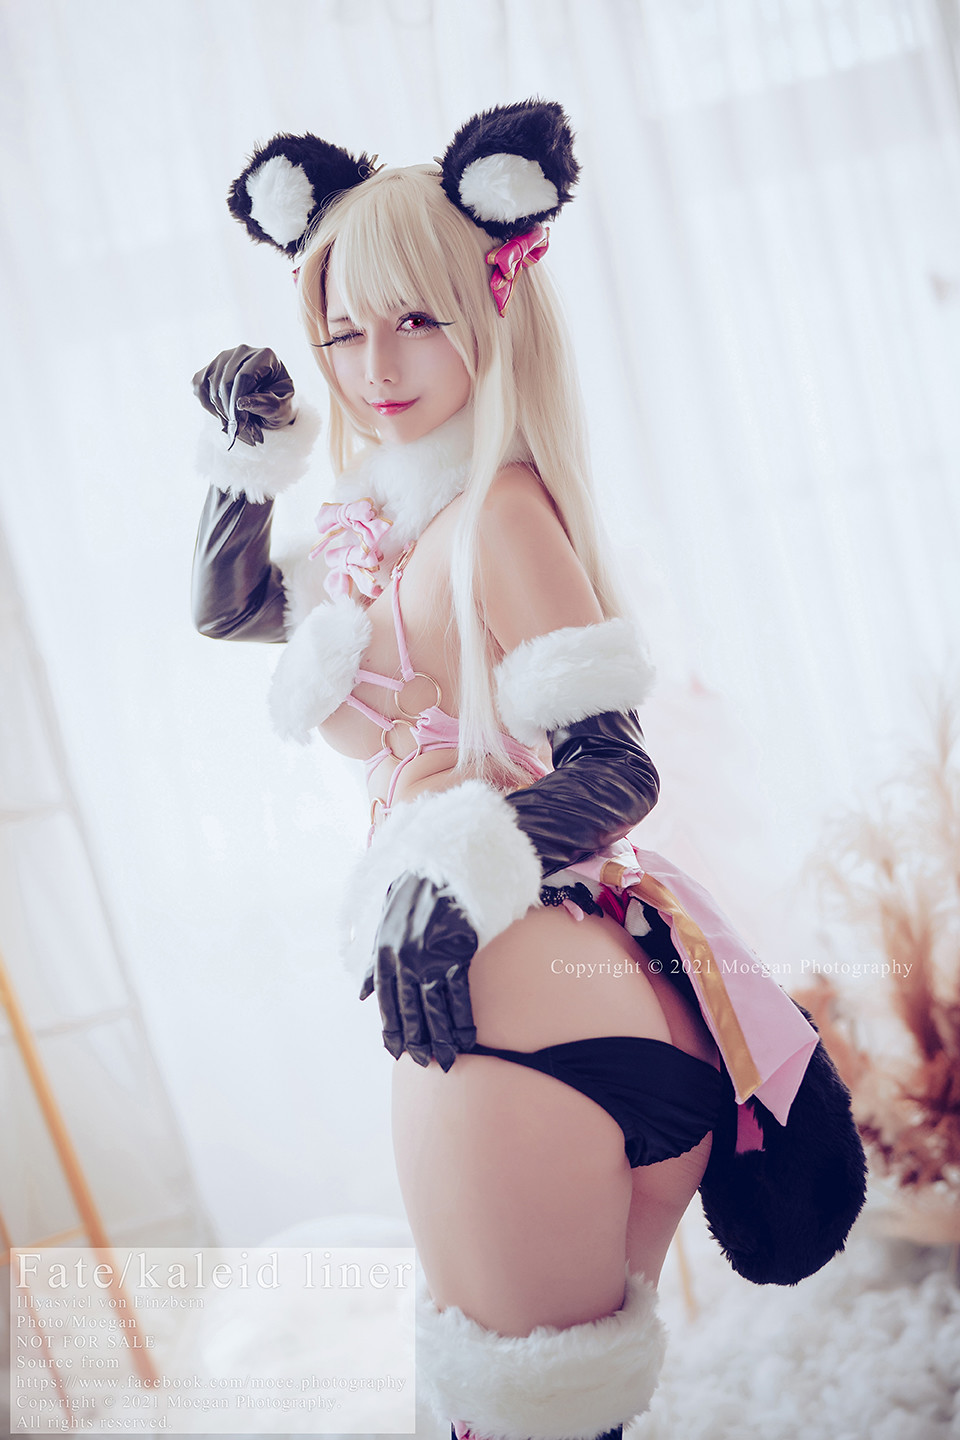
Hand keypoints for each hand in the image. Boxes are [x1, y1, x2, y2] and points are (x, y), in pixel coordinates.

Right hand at [192, 345, 294, 448]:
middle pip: (225, 382)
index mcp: (265, 356)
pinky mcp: (210, 367)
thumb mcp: (282, 409)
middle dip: (229, 410)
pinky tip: (222, 414)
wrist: (272, 402)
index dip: (239, 402)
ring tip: (235, 424)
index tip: (240, 425)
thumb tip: (241, 403)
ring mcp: (224, 357)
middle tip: (239, 430)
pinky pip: (199, 386)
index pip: (244, 376)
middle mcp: (243, 351)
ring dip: (220, 411)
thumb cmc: (280, 404)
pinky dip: (207, 405)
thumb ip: (267, 405)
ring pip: (211, 386)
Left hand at [360, 873, 477, 1070]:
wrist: (441, 872)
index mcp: (385, 956)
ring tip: (447, 1060)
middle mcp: (404, 963)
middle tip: (425, 1063)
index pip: (387, 1003)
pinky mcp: (454, 956)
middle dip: (418, 1041)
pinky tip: (466, 1038)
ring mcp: (429, 961)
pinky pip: (458, 997)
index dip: (392, 1030)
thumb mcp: (384, 927)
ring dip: (441, 1039)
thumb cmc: (412, 898)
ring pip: (434, 1010)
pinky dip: (462, 1021)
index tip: (398, 1050)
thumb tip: (363, 993)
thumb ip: (374, 963)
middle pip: (410, 1012)